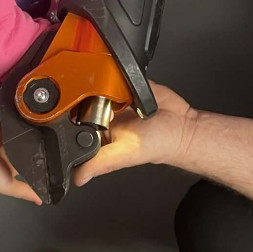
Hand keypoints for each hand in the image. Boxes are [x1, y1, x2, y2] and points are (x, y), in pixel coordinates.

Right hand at [0, 123, 41, 204]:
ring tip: (35, 123)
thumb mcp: (10, 187)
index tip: (48, 151)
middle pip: (23, 143)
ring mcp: (1, 139)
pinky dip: (14, 119)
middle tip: (43, 134)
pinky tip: (22, 117)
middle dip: (32, 139)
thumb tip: (41, 201)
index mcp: (11, 164)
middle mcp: (7, 151)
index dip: (37, 155)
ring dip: (24, 128)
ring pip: (17, 132)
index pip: (27, 159)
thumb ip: (26, 192)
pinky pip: (7, 121)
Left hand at [75, 83, 195, 185]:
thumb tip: (78, 178)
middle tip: (102, 105)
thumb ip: (100, 163)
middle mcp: (104, 116)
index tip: (72, 115)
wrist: (182, 125)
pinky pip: (114, 74)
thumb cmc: (158, 144)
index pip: (75, 125)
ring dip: (100, 83)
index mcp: (99, 134)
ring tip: (117, 95)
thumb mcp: (125, 155)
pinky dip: (116, 75)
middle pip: (82, 100)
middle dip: (84, 97)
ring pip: (95, 85)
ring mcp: (114, 99)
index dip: (69, 119)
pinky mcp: (126, 84)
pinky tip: (124, 83)